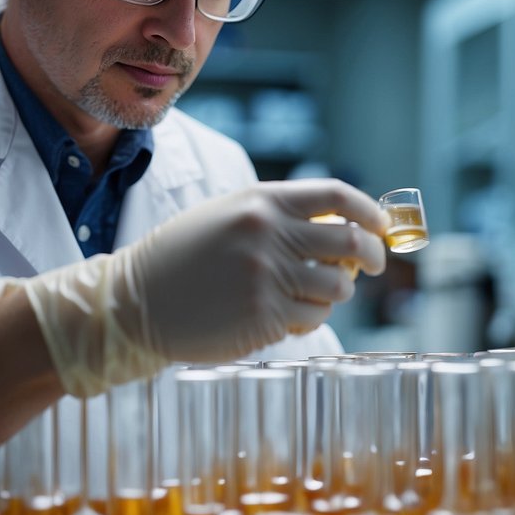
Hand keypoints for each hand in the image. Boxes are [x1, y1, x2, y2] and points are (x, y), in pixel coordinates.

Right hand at [21, 179, 388, 395]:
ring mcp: (268, 277)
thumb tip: (342, 228)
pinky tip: (284, 313)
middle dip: (371, 256)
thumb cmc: (183, 258)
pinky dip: (309, 316)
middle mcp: (269, 235)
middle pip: (350, 242)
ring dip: (336, 292)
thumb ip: (279, 215)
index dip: (369, 211)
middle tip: (371, 265)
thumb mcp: (227, 215)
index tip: (380, 226)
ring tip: (312, 292)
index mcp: (262, 202)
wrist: (135, 302)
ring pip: (337, 286)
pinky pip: (312, 317)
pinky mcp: (264, 317)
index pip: (337, 197)